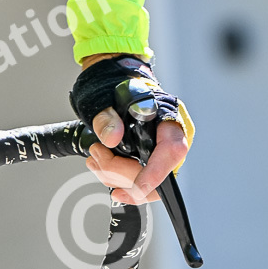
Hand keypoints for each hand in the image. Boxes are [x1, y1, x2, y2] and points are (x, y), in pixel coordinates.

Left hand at [75, 53, 190, 206]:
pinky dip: (118, 178)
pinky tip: (102, 164)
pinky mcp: (151, 158)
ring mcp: (162, 149)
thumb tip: (112, 138)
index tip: (136, 189)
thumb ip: (106, 117)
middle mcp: (171, 135)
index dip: (156, 173)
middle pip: (157, 172)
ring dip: (116, 177)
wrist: (112, 79)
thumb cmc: (112, 83)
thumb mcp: (102, 96)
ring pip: (147, 182)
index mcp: (168, 114)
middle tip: (97, 158)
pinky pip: (140, 180)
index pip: (171, 150)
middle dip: (122, 173)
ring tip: (96, 159)